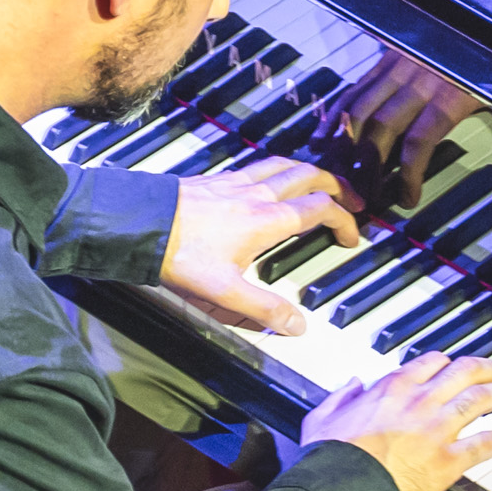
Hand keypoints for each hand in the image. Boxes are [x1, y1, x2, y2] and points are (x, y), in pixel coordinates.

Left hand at [160, 155, 357, 335]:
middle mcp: (257, 194)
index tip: (351, 236)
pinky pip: (258, 165)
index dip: (343, 220)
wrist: (141, 224)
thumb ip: (265, 308)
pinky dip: (277, 169)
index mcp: (267, 219)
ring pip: (284, 165)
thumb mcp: (226, 291)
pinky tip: (269, 181)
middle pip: (309, 176)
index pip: (320, 209)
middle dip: (336, 186)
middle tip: (350, 200)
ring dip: (308, 172)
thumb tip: (298, 325)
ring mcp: (236, 182)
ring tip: (319, 183)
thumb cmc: (180, 254)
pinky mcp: (217, 180)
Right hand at [303, 353, 491, 490]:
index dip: (448, 363)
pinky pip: (484, 445)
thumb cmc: (331, 460)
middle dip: (487, 370)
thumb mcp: (322, 418)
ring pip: (480, 401)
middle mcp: (420, 403)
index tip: (454, 366)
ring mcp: (437, 430)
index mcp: (391, 389)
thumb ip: (339, 398)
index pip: (431, 362)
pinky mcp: (448, 461)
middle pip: (465, 373)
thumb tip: (351, 385)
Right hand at [325, 53, 491, 209]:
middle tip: (362, 193)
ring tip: (334, 168)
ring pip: (362, 106)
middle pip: (383, 127)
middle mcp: (418, 79)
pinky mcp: (388, 54)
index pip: (419, 143)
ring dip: (346, 139)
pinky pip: (357, 85)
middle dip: (369, 163)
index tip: (407, 198)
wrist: (485, 6)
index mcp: (449, 94)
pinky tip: (328, 132)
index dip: (409, 175)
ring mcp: (399, 65)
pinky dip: (341, 109)